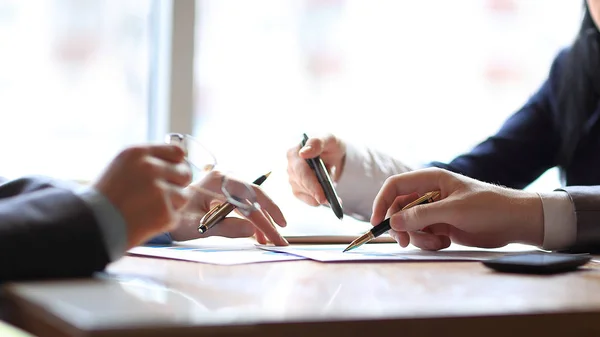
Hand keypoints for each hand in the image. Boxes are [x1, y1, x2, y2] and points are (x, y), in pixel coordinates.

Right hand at [93, 145, 191, 248]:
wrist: (89, 226)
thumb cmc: (104, 198)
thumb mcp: (121, 166)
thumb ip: (148, 161)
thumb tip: (180, 158)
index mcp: (137, 153)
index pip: (177, 151)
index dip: (178, 163)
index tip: (173, 172)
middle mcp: (150, 168)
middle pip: (185, 173)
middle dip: (178, 184)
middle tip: (163, 194)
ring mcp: (158, 190)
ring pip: (184, 196)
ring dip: (172, 204)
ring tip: (149, 210)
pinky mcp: (164, 213)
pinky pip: (176, 216)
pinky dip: (164, 221)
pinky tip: (145, 222)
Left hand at [170, 171, 288, 245]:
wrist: (160, 211)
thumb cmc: (175, 216)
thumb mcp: (198, 225)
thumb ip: (225, 228)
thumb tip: (252, 229)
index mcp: (219, 180)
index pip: (251, 195)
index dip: (268, 212)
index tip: (278, 229)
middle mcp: (225, 179)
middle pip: (255, 199)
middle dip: (268, 221)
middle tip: (279, 241)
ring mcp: (225, 186)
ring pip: (251, 204)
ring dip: (261, 222)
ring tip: (267, 241)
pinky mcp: (224, 195)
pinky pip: (243, 207)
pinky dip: (251, 221)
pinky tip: (257, 235)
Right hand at [286, 134, 345, 205]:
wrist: (333, 155)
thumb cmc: (330, 145)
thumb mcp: (329, 139)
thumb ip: (317, 142)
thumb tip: (303, 153)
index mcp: (294, 152)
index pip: (300, 171)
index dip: (311, 184)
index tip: (321, 196)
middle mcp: (290, 166)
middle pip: (301, 184)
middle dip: (317, 193)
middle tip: (331, 200)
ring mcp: (293, 179)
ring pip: (304, 194)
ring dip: (319, 196)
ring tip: (333, 195)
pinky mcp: (298, 189)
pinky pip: (307, 200)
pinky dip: (318, 200)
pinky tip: (328, 198)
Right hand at [371, 168, 543, 250]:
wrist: (515, 222)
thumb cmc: (489, 207)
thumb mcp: (453, 210)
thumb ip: (422, 215)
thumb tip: (394, 222)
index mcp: (430, 179)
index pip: (395, 186)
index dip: (382, 202)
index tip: (378, 222)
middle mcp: (429, 194)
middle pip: (399, 209)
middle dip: (400, 226)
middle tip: (404, 242)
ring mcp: (434, 211)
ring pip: (410, 225)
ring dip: (418, 237)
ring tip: (437, 242)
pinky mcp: (441, 226)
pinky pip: (422, 235)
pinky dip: (429, 242)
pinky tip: (446, 242)